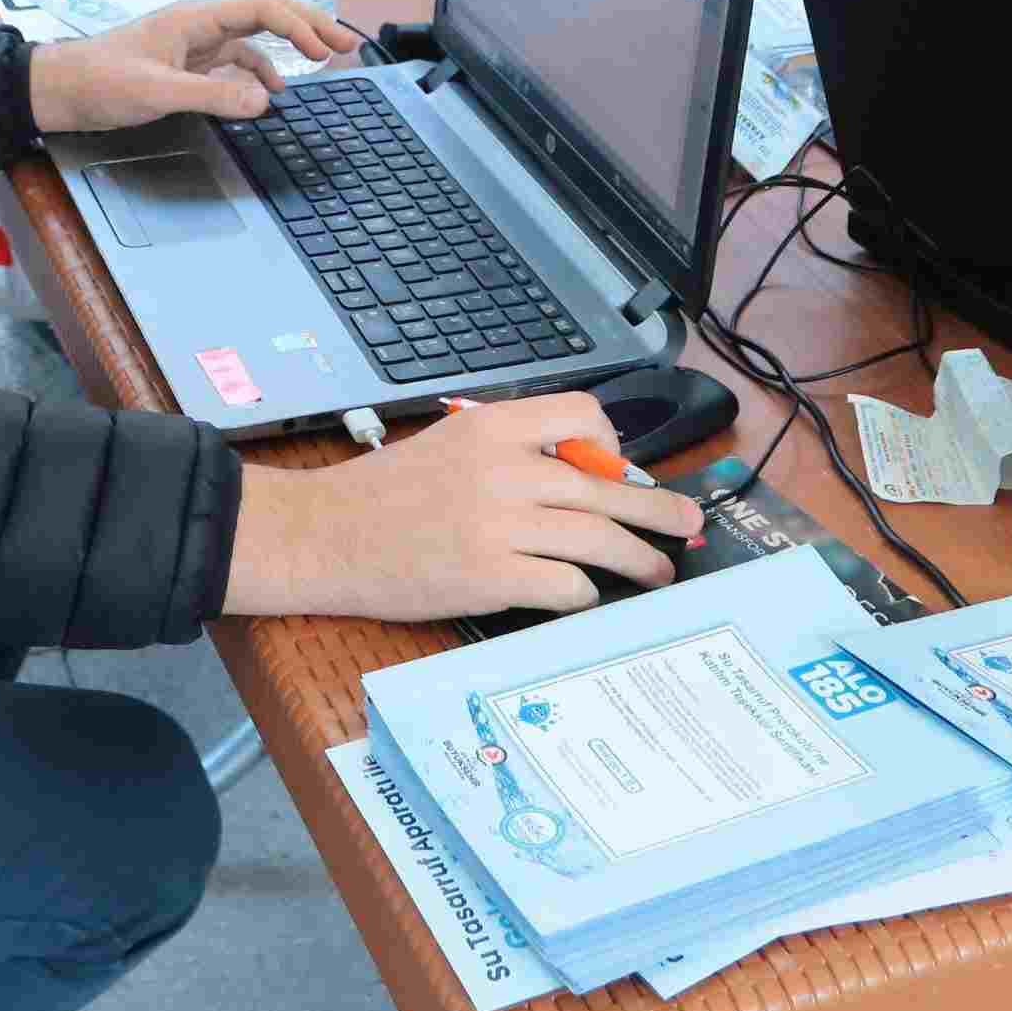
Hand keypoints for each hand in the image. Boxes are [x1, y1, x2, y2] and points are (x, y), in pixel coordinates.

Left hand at [30, 0, 351, 134]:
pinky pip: (234, 63)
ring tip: (323, 63)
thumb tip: (265, 99)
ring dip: (288, 49)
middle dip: (309, 26)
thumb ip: (212, 94)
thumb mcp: (157, 91)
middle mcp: (200, 25)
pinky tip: (270, 93)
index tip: (326, 51)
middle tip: (347, 45)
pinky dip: (259, 74)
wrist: (57, 90)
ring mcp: (195, 45)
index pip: (262, 8)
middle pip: (267, 15)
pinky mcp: (186, 66)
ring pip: (254, 40)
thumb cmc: (98, 81)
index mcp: (196, 18)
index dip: (300, 26)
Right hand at [224, 395, 708, 620]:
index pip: (584, 414)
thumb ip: (509, 450)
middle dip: (657, 510)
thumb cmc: (382, 495)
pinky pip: (566, 585)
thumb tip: (578, 471)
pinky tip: (586, 596)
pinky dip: (585, 592)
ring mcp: (498, 524)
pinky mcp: (490, 576)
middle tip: (687, 525)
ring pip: (599, 537)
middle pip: (607, 486)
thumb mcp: (448, 444)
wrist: (324, 535)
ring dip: (639, 559)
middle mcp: (503, 468)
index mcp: (492, 426)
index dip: (616, 444)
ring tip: (657, 572)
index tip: (624, 468)